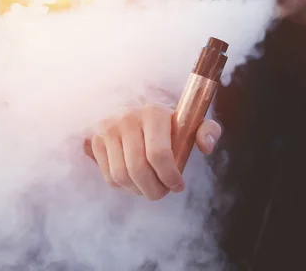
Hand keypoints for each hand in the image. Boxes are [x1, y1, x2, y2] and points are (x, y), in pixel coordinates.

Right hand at [87, 104, 220, 200]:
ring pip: (121, 176)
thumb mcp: (193, 123)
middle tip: (163, 192)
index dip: (169, 176)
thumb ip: (208, 131)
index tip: (178, 186)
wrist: (140, 114)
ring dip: (138, 190)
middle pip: (138, 169)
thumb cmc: (171, 125)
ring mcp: (108, 128)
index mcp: (153, 112)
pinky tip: (135, 180)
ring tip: (151, 188)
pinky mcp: (96, 140)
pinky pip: (109, 176)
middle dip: (154, 189)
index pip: (158, 154)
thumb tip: (206, 147)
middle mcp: (127, 117)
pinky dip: (124, 186)